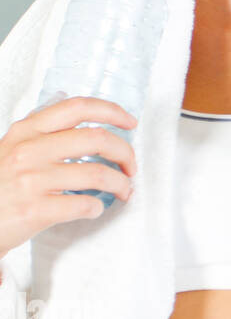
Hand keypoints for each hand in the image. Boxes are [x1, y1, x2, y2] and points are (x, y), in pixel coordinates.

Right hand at [0, 96, 137, 258]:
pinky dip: (97, 208)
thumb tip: (88, 120)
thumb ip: (44, 134)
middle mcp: (28, 151)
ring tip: (123, 190)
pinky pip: (84, 205)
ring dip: (120, 183)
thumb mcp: (12, 148)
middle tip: (130, 166)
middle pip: (97, 139)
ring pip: (97, 174)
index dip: (112, 111)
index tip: (130, 122)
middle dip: (125, 152)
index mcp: (26, 131)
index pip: (78, 108)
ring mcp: (30, 180)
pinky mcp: (34, 210)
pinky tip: (93, 209)